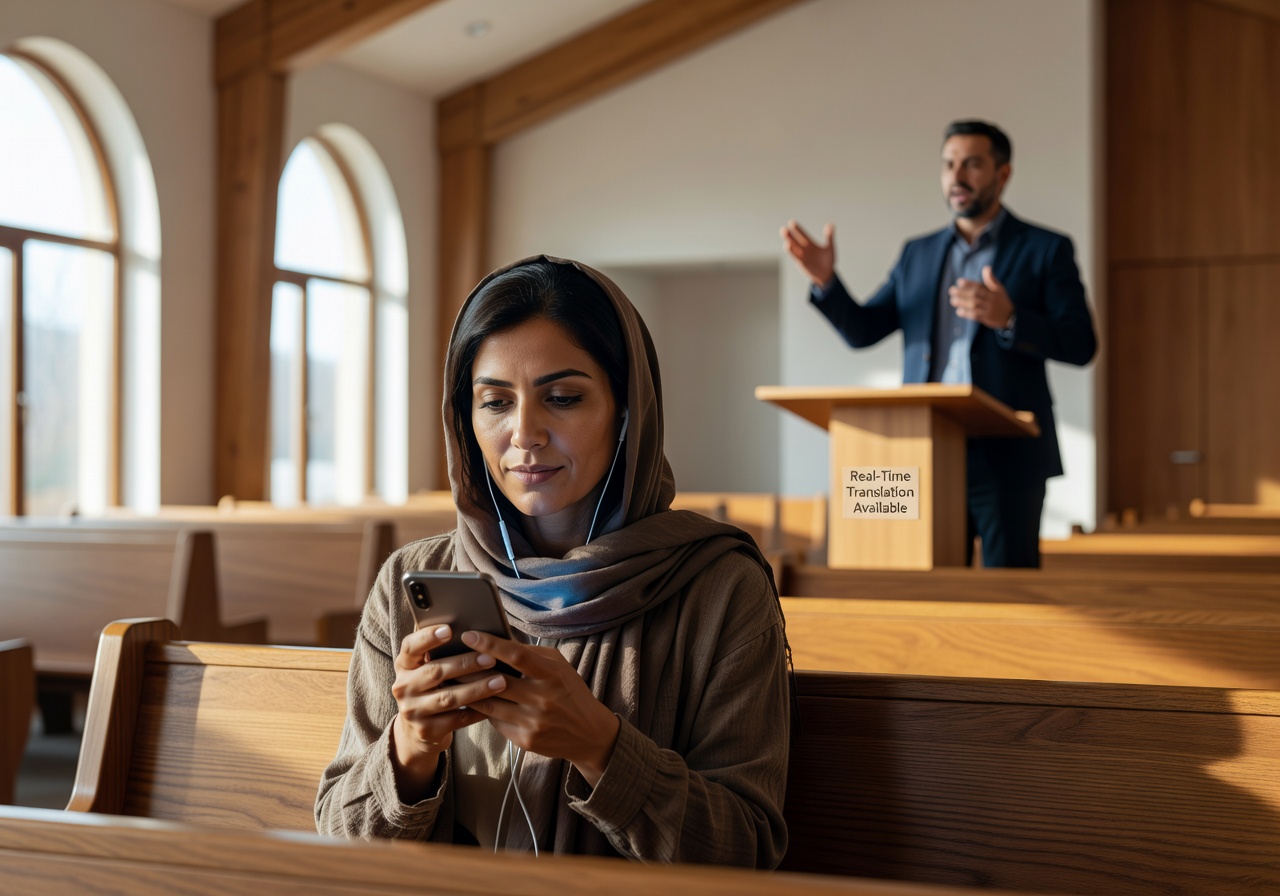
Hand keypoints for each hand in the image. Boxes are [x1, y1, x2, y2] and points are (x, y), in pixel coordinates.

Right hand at [391, 624, 506, 797]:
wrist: (416, 731)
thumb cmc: (431, 688)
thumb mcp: (426, 669)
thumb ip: (439, 652)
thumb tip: (473, 631)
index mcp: (404, 665)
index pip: (410, 646)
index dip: (428, 637)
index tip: (450, 629)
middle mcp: (403, 687)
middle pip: (435, 671)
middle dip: (466, 664)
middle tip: (491, 658)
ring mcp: (412, 711)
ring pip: (449, 697)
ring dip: (477, 689)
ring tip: (501, 681)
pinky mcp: (426, 730)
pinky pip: (457, 720)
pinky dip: (478, 711)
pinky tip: (496, 703)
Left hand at [460, 630, 620, 787]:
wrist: (589, 733)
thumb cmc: (570, 692)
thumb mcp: (560, 667)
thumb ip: (533, 654)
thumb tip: (499, 643)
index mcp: (552, 674)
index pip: (517, 656)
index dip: (490, 644)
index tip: (469, 635)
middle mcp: (542, 699)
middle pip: (496, 682)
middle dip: (470, 670)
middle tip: (450, 659)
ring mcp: (533, 722)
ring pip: (490, 705)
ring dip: (469, 692)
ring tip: (454, 680)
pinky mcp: (525, 740)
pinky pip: (496, 722)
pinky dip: (483, 711)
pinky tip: (472, 702)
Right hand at [780, 220, 835, 287]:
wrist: (826, 274)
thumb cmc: (828, 260)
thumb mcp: (829, 247)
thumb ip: (829, 237)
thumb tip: (830, 225)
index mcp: (810, 244)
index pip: (802, 235)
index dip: (797, 229)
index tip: (792, 222)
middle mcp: (804, 249)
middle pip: (795, 241)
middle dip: (789, 236)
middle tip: (784, 229)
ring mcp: (802, 256)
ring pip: (793, 249)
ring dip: (789, 244)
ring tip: (785, 240)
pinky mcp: (802, 263)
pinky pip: (796, 257)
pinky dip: (792, 252)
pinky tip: (787, 246)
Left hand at [949, 265, 1014, 328]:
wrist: (1009, 316)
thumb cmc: (1001, 299)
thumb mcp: (999, 288)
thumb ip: (991, 279)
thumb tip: (986, 267)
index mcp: (992, 292)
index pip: (979, 287)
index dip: (969, 284)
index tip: (959, 281)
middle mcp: (990, 300)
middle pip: (975, 296)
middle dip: (962, 293)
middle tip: (951, 290)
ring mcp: (988, 310)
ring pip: (974, 306)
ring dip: (962, 303)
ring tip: (952, 300)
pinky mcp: (986, 318)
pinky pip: (976, 316)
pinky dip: (967, 313)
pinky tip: (959, 311)